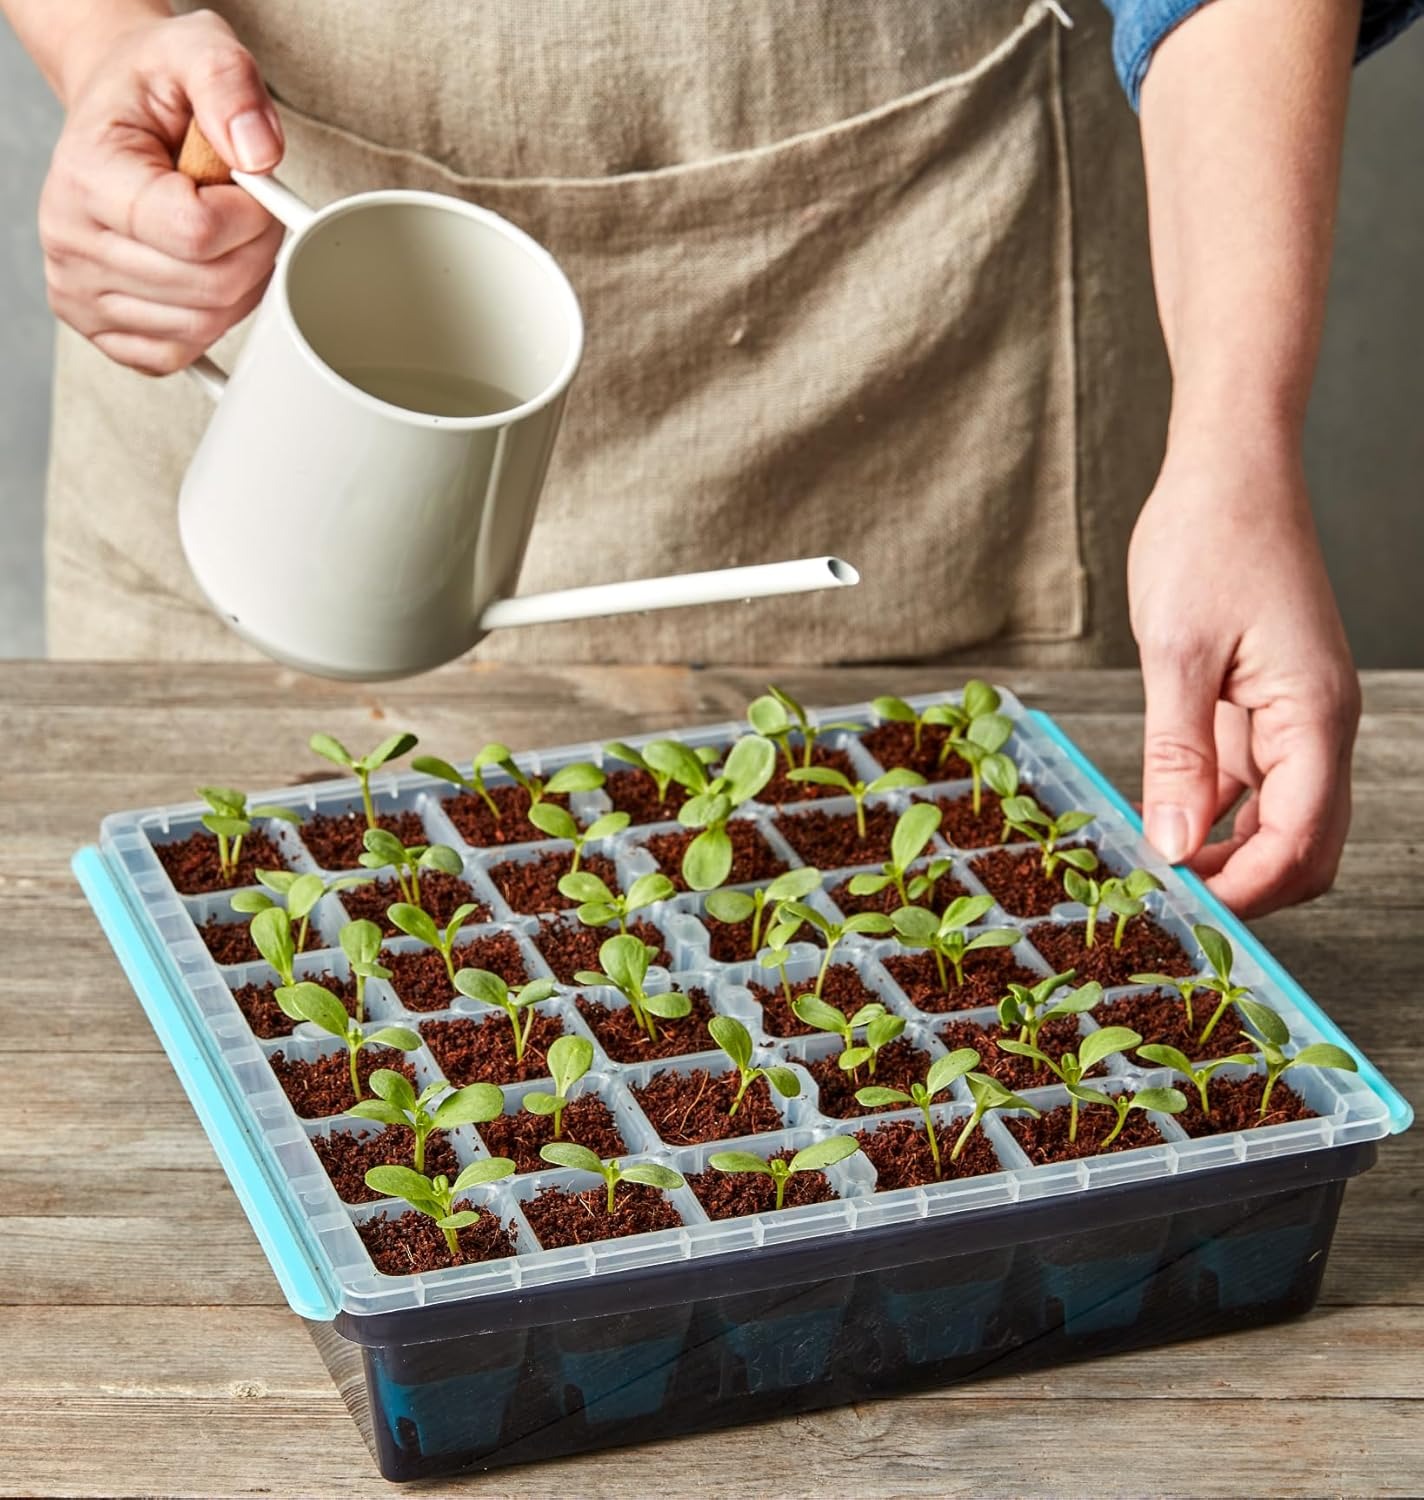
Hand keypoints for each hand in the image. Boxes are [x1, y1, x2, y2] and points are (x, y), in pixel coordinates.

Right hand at [38, 8, 284, 374]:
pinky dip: (209, 321)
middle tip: (246, 210)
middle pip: (210, 288)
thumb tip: (260, 155)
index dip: (249, 217)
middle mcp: (70, 240)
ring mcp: (79, 292)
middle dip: (254, 251)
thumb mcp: (198, 50)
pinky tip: (201, 272)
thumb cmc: (156, 88)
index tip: (247, 184)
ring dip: (238, 286)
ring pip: (202, 327)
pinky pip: (179, 354)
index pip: (198, 233)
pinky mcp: (99, 328)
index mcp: (87, 176)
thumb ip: (230, 84)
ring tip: (219, 233)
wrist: (119, 112)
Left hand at [1127, 432, 1360, 916]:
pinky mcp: (1265, 704)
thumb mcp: (1177, 652)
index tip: (1186, 913)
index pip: (1300, 839)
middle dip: (1247, 886)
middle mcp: (1317, 725)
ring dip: (1228, 853)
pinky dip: (1214, 811)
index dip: (1247, 891)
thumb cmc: (1207, 541)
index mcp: (1314, 716)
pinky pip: (1251, 781)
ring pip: (1278, 819)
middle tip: (1170, 904)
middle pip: (1303, 844)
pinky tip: (1163, 820)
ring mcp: (1294, 717)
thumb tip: (1174, 846)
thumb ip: (1178, 755)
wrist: (1227, 470)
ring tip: (1157, 871)